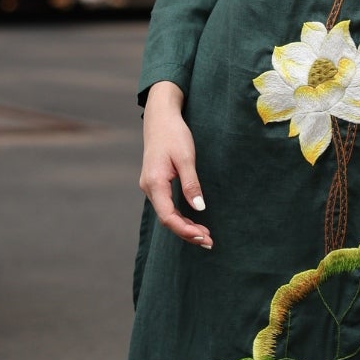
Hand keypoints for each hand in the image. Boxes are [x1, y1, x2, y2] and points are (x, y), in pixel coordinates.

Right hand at [140, 82, 211, 247]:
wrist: (160, 117)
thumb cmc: (174, 134)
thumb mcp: (186, 157)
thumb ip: (191, 184)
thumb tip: (199, 208)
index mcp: (155, 182)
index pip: (167, 215)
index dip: (185, 230)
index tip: (203, 236)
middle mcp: (149, 187)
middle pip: (167, 218)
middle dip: (187, 232)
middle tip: (209, 242)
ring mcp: (151, 186)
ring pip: (167, 214)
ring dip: (184, 226)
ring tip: (205, 235)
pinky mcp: (156, 184)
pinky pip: (167, 206)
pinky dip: (180, 216)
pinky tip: (193, 222)